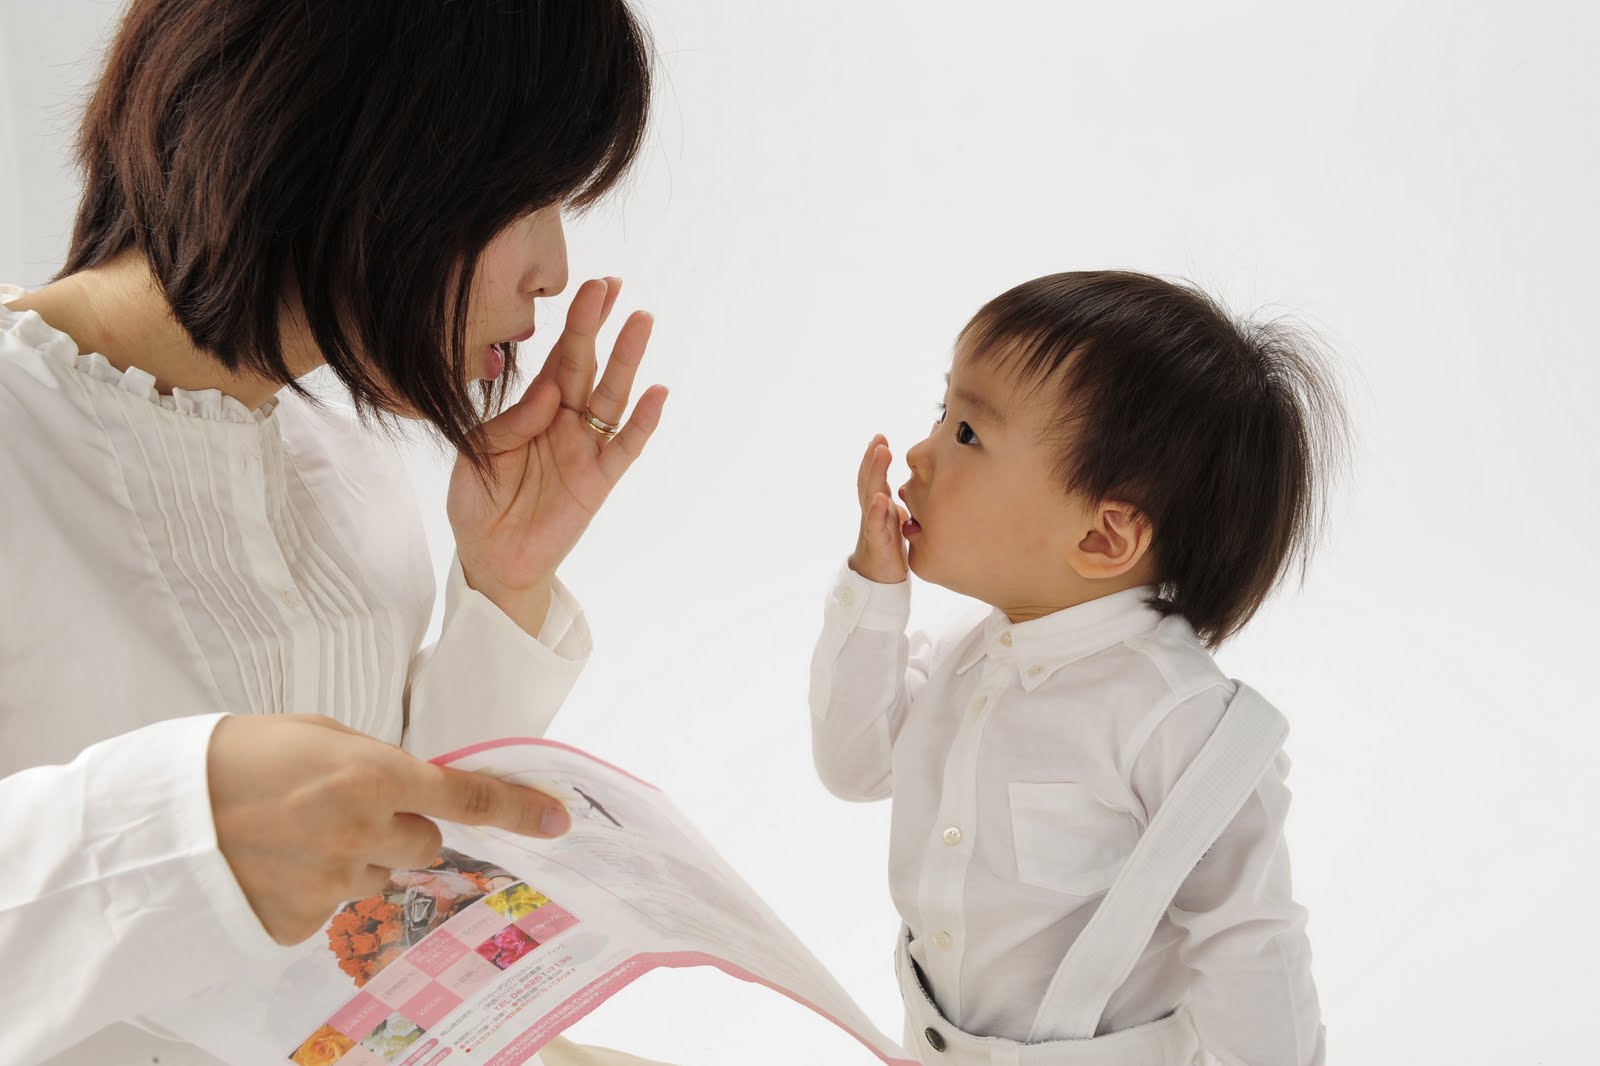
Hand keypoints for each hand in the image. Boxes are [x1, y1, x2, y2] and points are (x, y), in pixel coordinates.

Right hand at [207, 714, 571, 944]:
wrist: (161, 816)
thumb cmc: (234, 759)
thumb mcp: (316, 734)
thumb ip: (374, 759)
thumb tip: (409, 781)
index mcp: (373, 776)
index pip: (467, 797)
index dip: (517, 809)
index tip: (555, 821)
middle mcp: (364, 834)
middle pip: (426, 843)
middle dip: (403, 828)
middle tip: (350, 810)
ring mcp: (334, 884)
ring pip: (380, 876)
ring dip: (358, 859)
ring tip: (300, 835)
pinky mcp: (304, 922)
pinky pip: (336, 906)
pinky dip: (317, 887)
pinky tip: (279, 864)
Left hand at [448, 277, 667, 632]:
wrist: (490, 559)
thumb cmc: (478, 503)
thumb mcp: (478, 452)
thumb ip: (512, 421)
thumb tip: (552, 393)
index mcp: (536, 408)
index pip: (560, 356)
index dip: (576, 322)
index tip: (593, 285)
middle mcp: (566, 422)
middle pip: (588, 365)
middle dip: (600, 325)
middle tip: (614, 286)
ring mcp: (586, 449)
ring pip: (612, 396)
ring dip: (627, 360)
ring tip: (641, 321)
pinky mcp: (599, 481)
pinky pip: (625, 448)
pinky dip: (643, 422)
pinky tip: (658, 394)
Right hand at [847, 434, 908, 583]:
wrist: (878, 577)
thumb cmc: (889, 544)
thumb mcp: (900, 516)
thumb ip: (904, 499)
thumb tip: (924, 481)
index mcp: (879, 503)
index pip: (874, 475)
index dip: (875, 457)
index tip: (880, 438)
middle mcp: (873, 510)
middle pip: (870, 479)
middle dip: (873, 458)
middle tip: (879, 439)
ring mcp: (873, 524)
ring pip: (871, 495)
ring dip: (876, 473)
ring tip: (881, 453)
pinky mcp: (877, 542)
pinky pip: (876, 525)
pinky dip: (877, 511)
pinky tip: (881, 499)